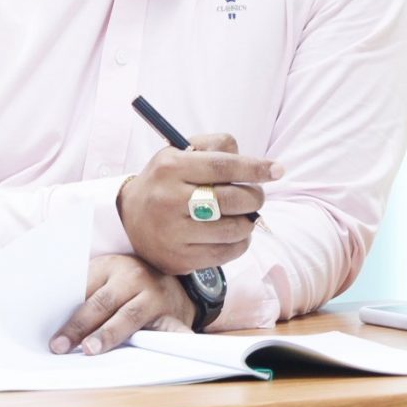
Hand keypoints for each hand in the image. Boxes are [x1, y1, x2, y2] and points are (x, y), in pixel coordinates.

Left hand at [50, 255, 194, 355]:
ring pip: (130, 317)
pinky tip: (175, 346)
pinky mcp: (173, 316)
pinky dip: (177, 338)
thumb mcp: (106, 275)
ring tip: (90, 349)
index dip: (66, 313)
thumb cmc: (127, 280)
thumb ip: (85, 292)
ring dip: (108, 334)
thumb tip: (54, 321)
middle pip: (103, 303)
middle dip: (80, 326)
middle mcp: (134, 278)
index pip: (85, 289)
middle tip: (61, 346)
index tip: (52, 335)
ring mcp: (155, 297)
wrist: (170, 275)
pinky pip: (174, 329)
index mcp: (111, 266)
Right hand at [117, 132, 279, 276]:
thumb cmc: (165, 182)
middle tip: (255, 195)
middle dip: (255, 196)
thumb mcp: (180, 153)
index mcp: (170, 167)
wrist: (128, 220)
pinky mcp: (179, 259)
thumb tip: (253, 165)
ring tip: (242, 216)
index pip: (223, 166)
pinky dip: (240, 243)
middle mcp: (169, 200)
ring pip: (233, 229)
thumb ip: (215, 147)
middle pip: (232, 199)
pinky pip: (226, 254)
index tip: (278, 170)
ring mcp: (173, 234)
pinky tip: (234, 234)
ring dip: (248, 222)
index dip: (255, 168)